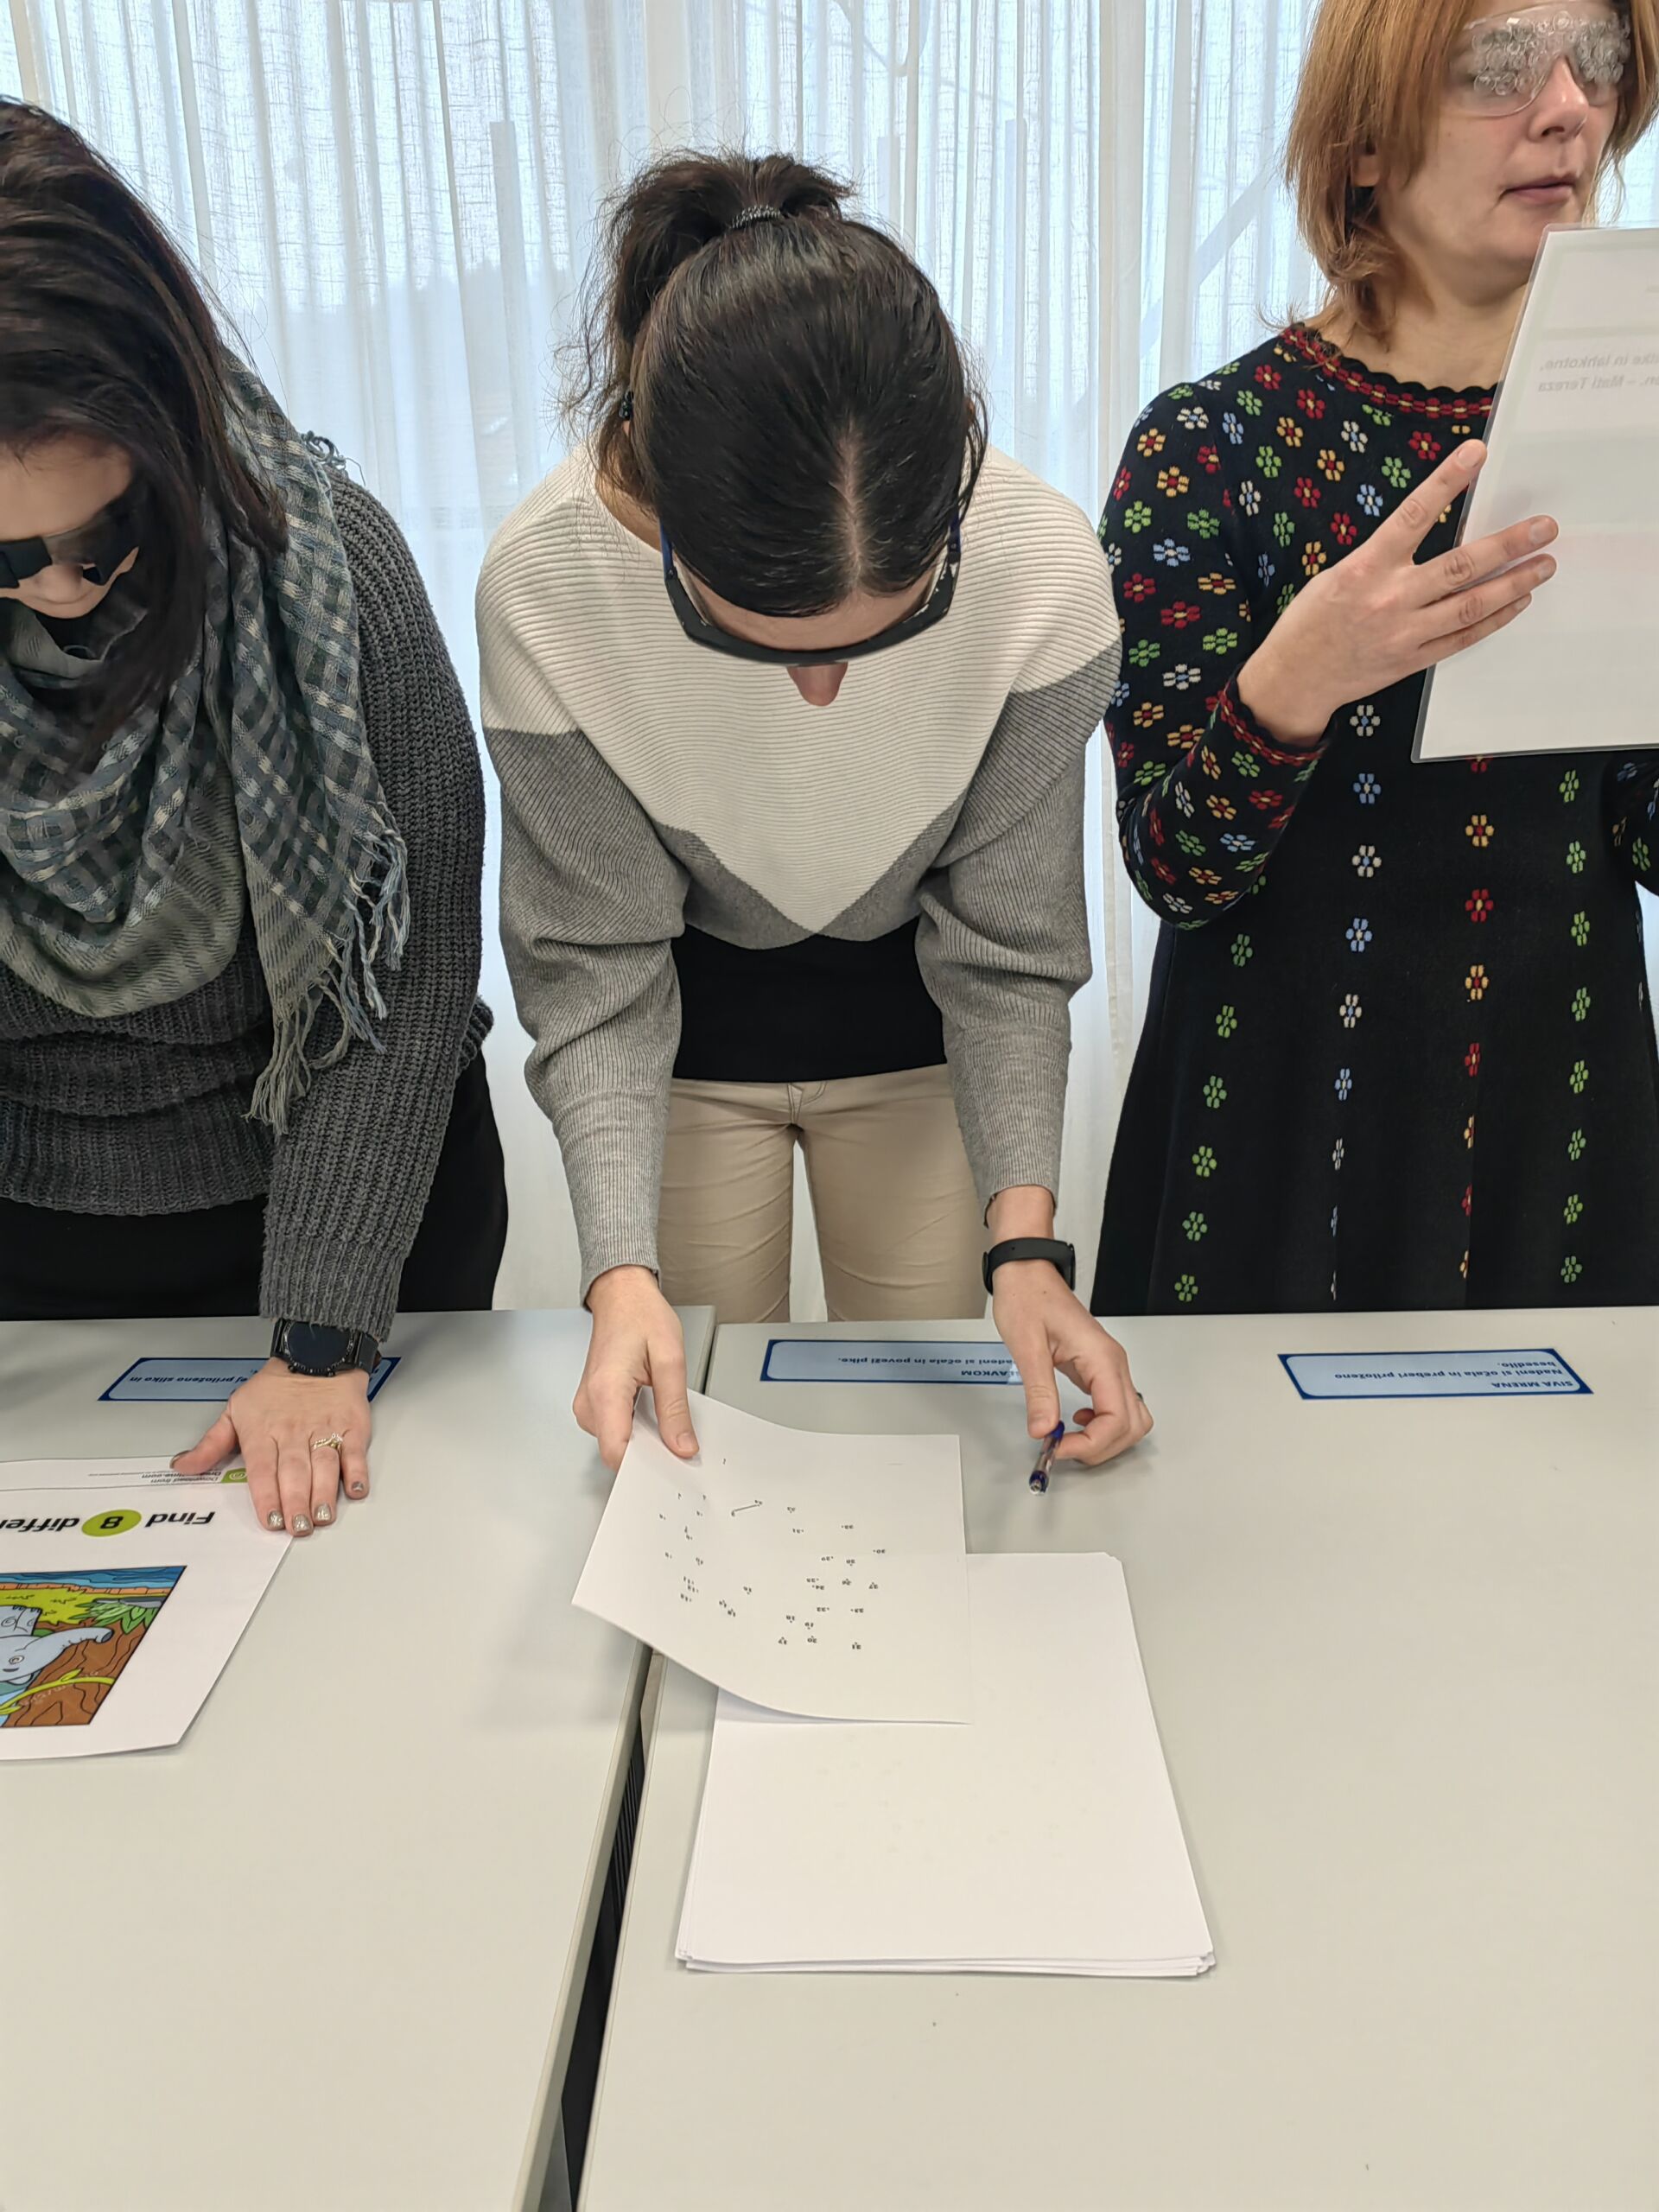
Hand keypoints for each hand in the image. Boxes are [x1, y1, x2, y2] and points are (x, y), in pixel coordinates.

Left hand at [171, 1358, 371, 1535]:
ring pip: (324, 1465)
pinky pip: (354, 1451)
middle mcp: (294, 1433)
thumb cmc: (275, 1387)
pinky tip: (354, 1489)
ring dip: (324, 1493)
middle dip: (296, 1502)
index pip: (263, 1470)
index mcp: (263, 1432)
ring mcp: (324, 1430)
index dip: (267, 1496)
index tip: (270, 1519)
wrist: (316, 1353)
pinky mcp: (351, 1426)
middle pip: (294, 1472)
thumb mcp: (235, 1409)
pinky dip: (356, 1471)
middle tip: (298, 1527)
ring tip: (322, 1516)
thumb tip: (183, 1466)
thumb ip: (211, 1444)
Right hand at [578, 1266, 698, 1472]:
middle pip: (617, 1452)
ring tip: (660, 1409)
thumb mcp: (670, 1360)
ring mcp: (587, 1405)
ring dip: (642, 1438)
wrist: (621, 1296)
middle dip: (649, 1452)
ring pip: (616, 1443)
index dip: (645, 1466)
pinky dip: (635, 1428)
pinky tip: (648, 1407)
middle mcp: (589, 1403)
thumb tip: (681, 1446)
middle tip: (676, 1435)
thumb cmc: (641, 1316)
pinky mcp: (591, 1405)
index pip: (617, 1453)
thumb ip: (675, 1409)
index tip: (671, 1464)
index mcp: (606, 1391)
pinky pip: (614, 1430)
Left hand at [992, 1263, 1152, 1467]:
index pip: (1116, 1419)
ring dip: (1106, 1439)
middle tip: (1063, 1449)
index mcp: (1101, 1358)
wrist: (1027, 1274)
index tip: (1057, 1447)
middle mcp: (1113, 1363)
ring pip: (1130, 1419)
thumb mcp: (1027, 1347)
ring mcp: (1110, 1366)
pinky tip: (1077, 1421)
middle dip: (1100, 1447)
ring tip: (1071, 1439)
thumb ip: (1039, 1392)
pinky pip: (1116, 1406)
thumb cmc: (1028, 1298)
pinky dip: (1103, 1424)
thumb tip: (1043, 1430)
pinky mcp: (1099, 1368)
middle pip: (1131, 1425)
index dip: (1091, 1444)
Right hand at [1235, 439, 1556, 746]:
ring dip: (1514, 583)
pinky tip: (1517, 601)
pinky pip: (1463, 638)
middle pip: (1461, 566)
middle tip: (1545, 528)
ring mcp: (1405, 633)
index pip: (1413, 515)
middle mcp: (1390, 598)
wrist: (1294, 680)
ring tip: (1545, 565)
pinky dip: (1494, 619)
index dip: (1447, 481)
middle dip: (1508, 544)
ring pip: (1471, 604)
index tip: (1477, 453)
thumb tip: (1426, 532)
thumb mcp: (1337, 575)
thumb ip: (1382, 557)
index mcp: (1366, 568)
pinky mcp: (1413, 660)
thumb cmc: (1311, 621)